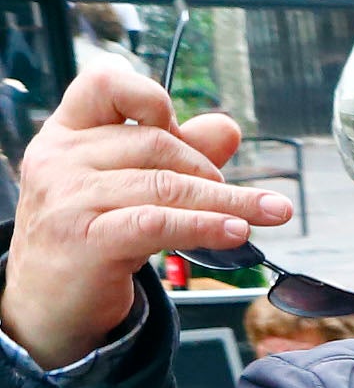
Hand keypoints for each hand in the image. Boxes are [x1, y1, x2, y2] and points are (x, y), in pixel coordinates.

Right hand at [1, 63, 295, 366]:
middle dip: (208, 169)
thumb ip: (176, 155)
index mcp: (67, 134)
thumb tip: (226, 126)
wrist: (48, 303)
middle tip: (236, 197)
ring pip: (165, 185)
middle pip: (155, 143)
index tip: (179, 127)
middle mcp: (60, 158)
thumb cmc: (92, 236)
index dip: (150, 97)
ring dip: (228, 200)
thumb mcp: (129, 187)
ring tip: (271, 212)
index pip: (104, 84)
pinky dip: (205, 225)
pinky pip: (158, 223)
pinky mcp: (85, 239)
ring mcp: (68, 198)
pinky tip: (237, 232)